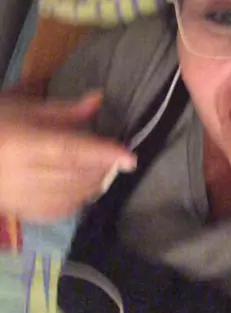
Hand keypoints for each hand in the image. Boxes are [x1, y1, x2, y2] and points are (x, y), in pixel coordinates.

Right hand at [0, 92, 136, 221]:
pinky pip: (57, 212)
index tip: (129, 156)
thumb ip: (62, 110)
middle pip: (74, 176)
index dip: (101, 154)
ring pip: (70, 197)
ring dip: (93, 184)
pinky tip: (84, 188)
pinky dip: (78, 200)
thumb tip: (98, 100)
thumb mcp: (22, 107)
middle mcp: (20, 175)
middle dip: (102, 168)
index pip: (69, 151)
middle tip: (117, 156)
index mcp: (21, 144)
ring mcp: (19, 199)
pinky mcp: (19, 213)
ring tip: (104, 168)